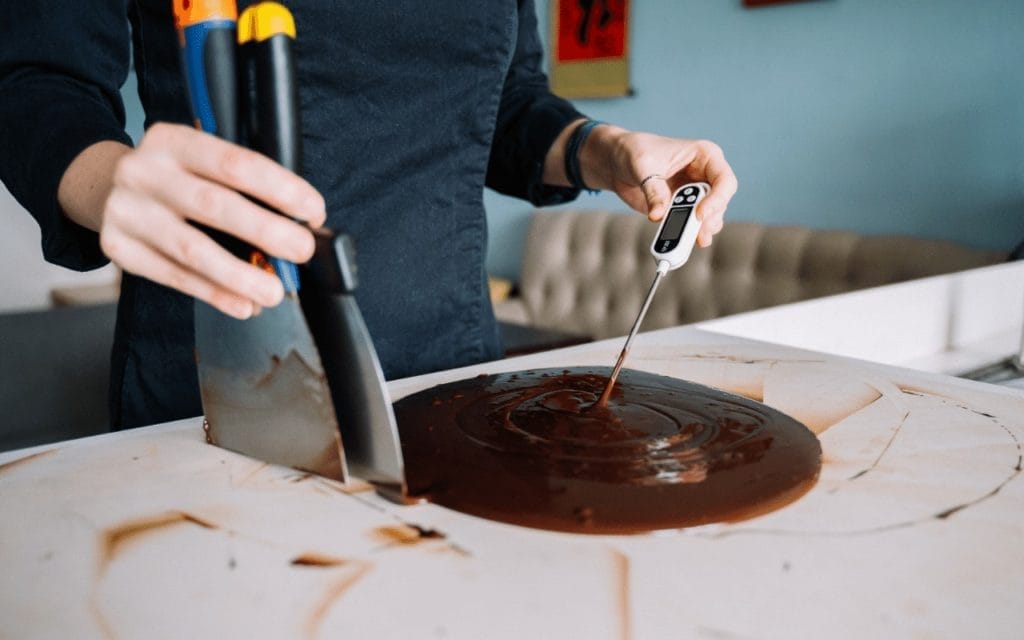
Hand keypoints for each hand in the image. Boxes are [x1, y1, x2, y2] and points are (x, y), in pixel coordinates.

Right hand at [93, 123, 325, 318]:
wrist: (100, 186)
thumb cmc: (174, 177)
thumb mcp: (199, 162)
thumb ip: (241, 188)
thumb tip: (298, 229)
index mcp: (175, 141)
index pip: (236, 164)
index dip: (280, 189)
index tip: (314, 211)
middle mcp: (145, 171)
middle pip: (215, 206)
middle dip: (267, 232)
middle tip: (302, 252)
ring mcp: (127, 210)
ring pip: (192, 250)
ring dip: (240, 276)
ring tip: (274, 292)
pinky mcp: (117, 247)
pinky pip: (173, 276)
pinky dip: (213, 293)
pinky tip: (242, 304)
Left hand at [582, 126, 737, 246]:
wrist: (618, 163)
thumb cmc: (634, 152)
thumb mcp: (643, 166)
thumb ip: (654, 191)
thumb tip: (659, 215)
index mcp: (704, 156)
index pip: (724, 180)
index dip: (717, 200)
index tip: (699, 215)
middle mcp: (705, 175)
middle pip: (719, 203)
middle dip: (708, 220)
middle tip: (696, 236)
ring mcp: (695, 193)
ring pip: (709, 217)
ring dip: (698, 231)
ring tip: (685, 242)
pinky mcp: (683, 208)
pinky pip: (692, 225)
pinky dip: (687, 235)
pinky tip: (679, 243)